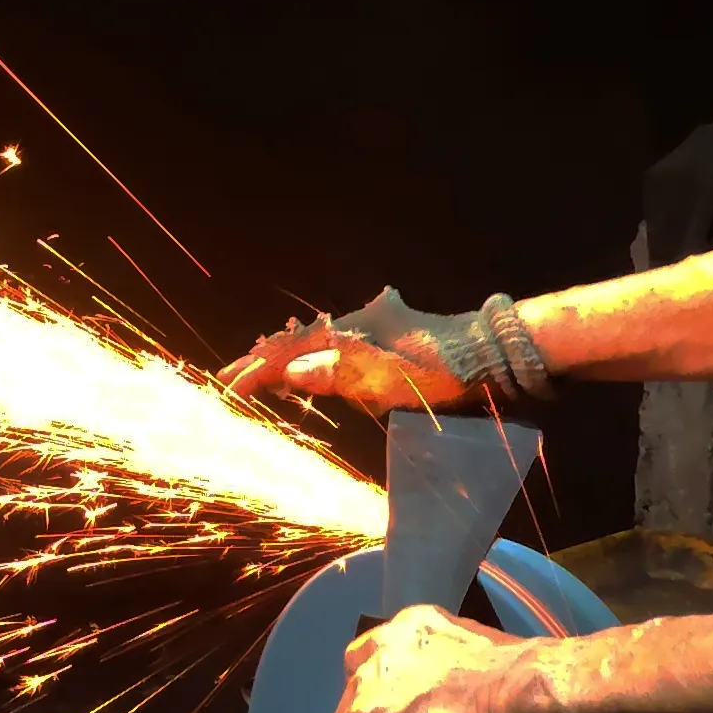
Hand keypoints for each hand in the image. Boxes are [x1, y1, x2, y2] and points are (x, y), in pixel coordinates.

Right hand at [221, 294, 473, 416]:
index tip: (225, 387)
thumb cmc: (437, 369)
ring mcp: (373, 332)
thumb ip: (338, 375)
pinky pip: (339, 353)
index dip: (257, 371)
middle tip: (230, 379)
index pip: (291, 353)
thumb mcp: (387, 378)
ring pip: (317, 347)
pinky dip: (317, 363)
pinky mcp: (388, 343)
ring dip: (288, 361)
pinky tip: (316, 371)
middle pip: (299, 344)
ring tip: (262, 377)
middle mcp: (356, 325)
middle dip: (264, 363)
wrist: (488, 354)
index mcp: (349, 331)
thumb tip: (289, 372)